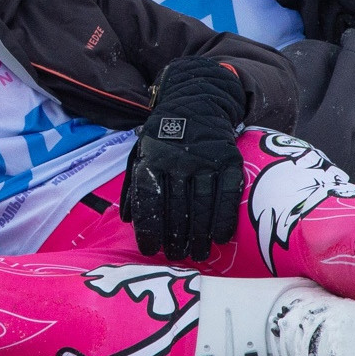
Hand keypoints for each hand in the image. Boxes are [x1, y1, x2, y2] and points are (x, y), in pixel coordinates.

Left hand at [120, 57, 246, 260]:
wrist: (198, 99)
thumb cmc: (164, 133)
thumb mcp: (141, 151)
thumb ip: (133, 185)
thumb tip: (126, 221)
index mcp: (153, 158)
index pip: (149, 199)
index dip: (150, 228)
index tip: (151, 249)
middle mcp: (178, 160)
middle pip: (176, 207)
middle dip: (176, 238)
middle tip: (177, 256)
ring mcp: (205, 160)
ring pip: (202, 204)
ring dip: (199, 234)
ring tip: (198, 254)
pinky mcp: (228, 159)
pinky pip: (227, 194)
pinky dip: (224, 218)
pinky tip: (220, 237)